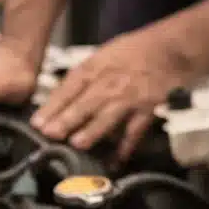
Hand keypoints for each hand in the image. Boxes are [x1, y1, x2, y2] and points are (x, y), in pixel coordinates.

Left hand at [30, 28, 197, 162]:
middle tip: (49, 135)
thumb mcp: (104, 54)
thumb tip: (62, 99)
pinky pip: (135, 130)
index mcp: (96, 67)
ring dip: (92, 131)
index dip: (53, 106)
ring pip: (108, 116)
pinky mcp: (148, 109)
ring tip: (77, 144)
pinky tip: (117, 159)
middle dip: (66, 120)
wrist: (170, 49)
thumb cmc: (135, 51)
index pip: (69, 87)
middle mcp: (110, 82)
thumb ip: (85, 75)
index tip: (38, 122)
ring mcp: (129, 97)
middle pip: (85, 103)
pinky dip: (126, 146)